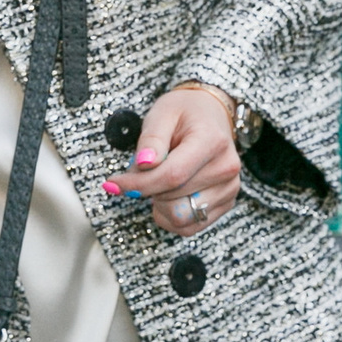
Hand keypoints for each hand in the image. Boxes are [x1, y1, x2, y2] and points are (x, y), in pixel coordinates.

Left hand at [112, 84, 242, 237]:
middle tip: (144, 169)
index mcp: (212, 141)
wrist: (211, 114)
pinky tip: (168, 194)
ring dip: (159, 203)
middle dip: (147, 188)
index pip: (173, 175)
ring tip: (159, 179)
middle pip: (174, 199)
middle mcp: (226, 168)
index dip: (138, 184)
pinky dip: (170, 215)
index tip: (112, 184)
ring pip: (181, 218)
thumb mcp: (162, 114)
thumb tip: (144, 164)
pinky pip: (189, 227)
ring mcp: (229, 189)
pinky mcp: (226, 204)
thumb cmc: (184, 113)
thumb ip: (151, 139)